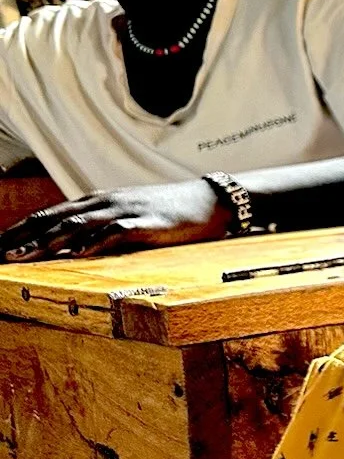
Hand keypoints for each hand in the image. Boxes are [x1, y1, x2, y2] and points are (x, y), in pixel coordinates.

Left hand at [2, 179, 228, 260]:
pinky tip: (76, 254)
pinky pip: (115, 232)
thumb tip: (71, 246)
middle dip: (21, 238)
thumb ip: (101, 226)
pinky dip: (93, 242)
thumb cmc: (169, 212)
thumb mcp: (128, 215)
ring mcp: (125, 211)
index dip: (19, 230)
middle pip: (54, 219)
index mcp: (97, 201)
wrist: (210, 200)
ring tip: (21, 258)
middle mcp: (105, 202)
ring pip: (77, 225)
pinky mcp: (147, 223)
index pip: (48, 215)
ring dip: (46, 242)